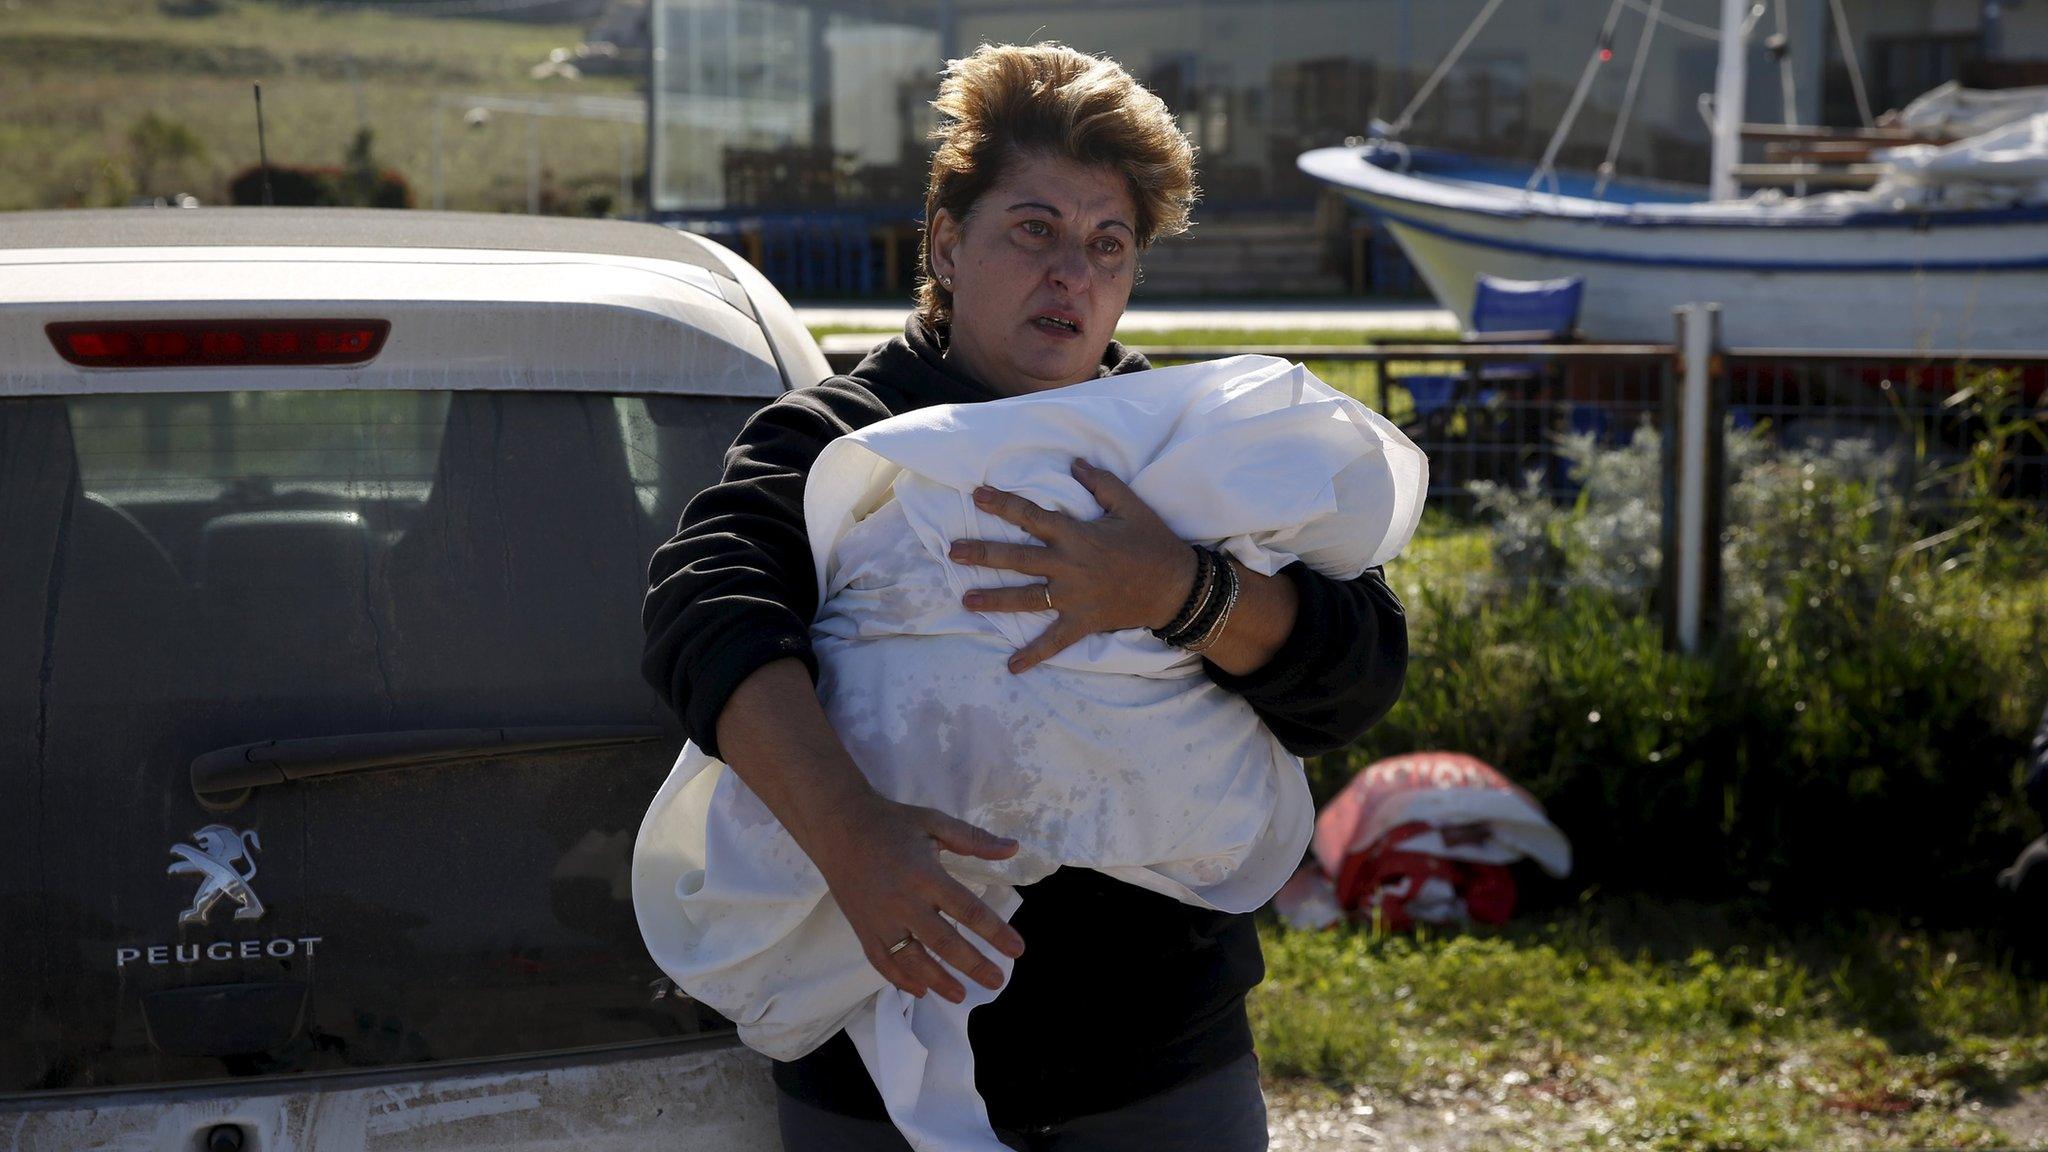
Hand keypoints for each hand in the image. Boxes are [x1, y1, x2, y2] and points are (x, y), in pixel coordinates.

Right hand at [807, 789, 1025, 1003]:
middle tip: (997, 981)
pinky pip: (882, 961)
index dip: (994, 932)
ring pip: (911, 959)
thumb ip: (973, 839)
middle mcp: (903, 902)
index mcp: (924, 874)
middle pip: (943, 941)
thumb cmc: (890, 823)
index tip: (1017, 950)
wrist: (837, 827)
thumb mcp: (934, 822)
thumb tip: (1013, 848)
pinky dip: (900, 979)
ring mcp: (880, 919)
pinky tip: (920, 990)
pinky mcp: (863, 929)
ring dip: (938, 980)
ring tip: (961, 995)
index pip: (966, 909)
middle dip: (973, 964)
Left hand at [949, 458, 1197, 672]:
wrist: (1177, 587)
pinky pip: (1054, 641)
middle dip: (982, 554)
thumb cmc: (1153, 542)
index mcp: (1076, 535)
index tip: (977, 496)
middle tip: (953, 552)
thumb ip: (1101, 483)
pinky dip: (1034, 655)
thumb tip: (1074, 463)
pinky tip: (1012, 666)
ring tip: (965, 601)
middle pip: (1017, 558)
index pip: (1031, 517)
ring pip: (1026, 597)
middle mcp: (1068, 566)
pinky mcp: (1082, 622)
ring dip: (994, 599)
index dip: (1003, 505)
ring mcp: (1073, 597)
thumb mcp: (1130, 505)